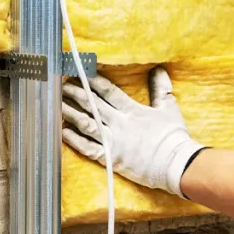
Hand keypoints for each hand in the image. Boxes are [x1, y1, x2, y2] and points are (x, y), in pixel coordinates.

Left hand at [61, 67, 206, 195]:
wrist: (177, 165)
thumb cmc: (174, 137)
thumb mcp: (169, 108)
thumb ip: (161, 88)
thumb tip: (158, 69)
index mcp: (132, 110)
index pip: (107, 91)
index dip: (92, 80)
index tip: (79, 71)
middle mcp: (119, 124)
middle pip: (92, 105)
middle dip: (76, 93)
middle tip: (62, 84)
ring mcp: (113, 142)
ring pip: (86, 124)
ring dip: (70, 113)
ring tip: (57, 104)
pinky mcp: (110, 158)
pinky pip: (88, 148)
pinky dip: (74, 140)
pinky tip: (62, 131)